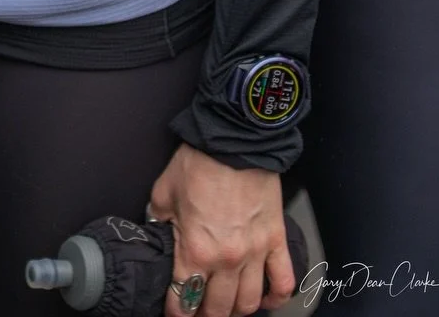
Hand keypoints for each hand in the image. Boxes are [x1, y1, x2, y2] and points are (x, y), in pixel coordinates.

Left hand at [149, 144, 292, 316]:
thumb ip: (158, 219)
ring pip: (248, 303)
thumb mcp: (164, 192)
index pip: (183, 298)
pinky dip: (275, 299)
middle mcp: (227, 259)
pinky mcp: (275, 242)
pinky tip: (264, 301)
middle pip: (217, 309)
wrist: (234, 140)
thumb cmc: (200, 161)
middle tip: (198, 312)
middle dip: (204, 316)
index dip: (176, 312)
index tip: (174, 312)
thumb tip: (156, 232)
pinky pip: (282, 282)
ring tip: (225, 309)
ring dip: (235, 312)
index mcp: (195, 249)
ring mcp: (255, 253)